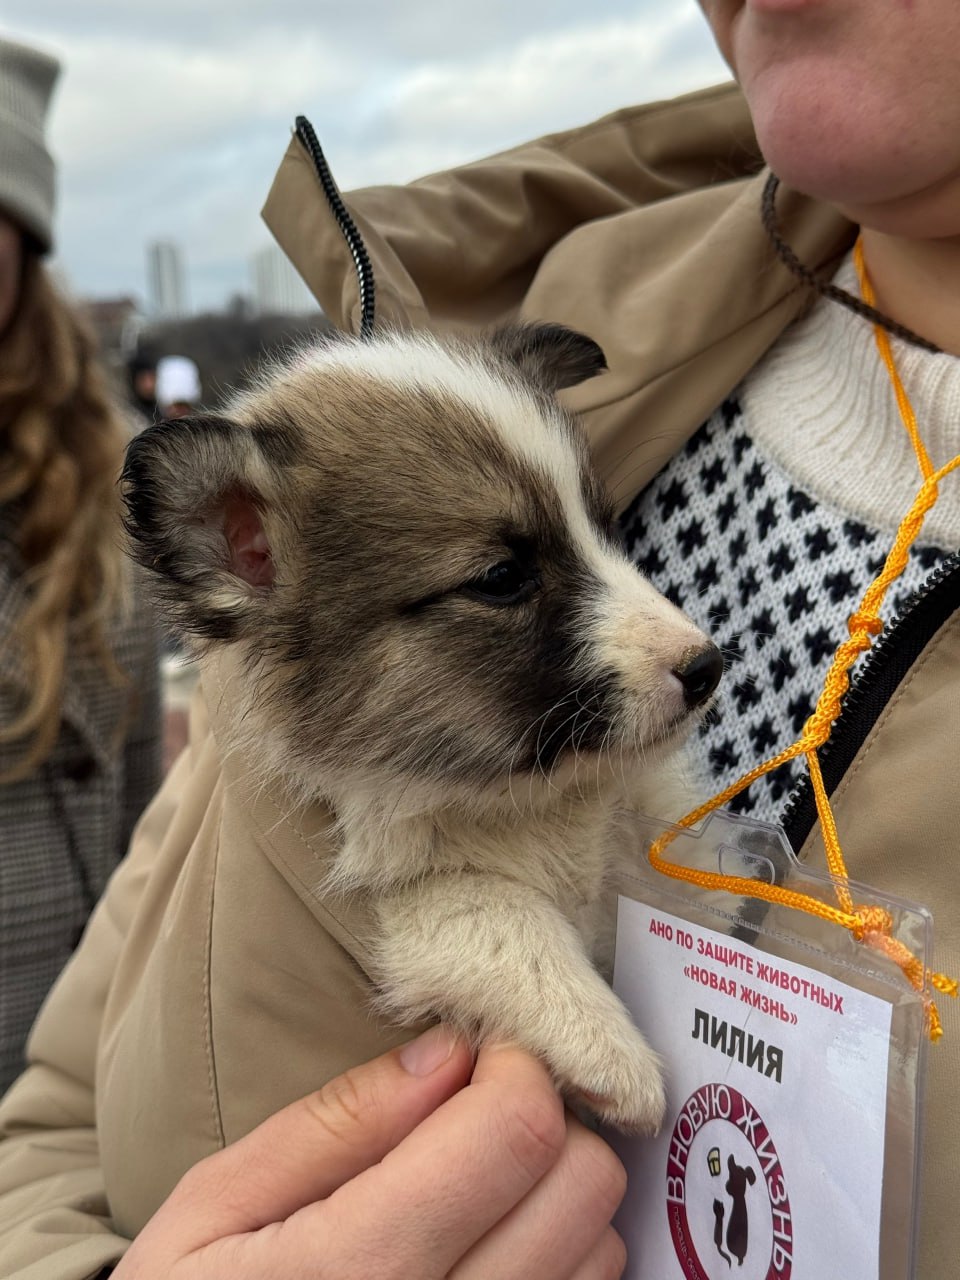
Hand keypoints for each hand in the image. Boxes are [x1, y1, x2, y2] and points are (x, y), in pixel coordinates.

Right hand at [112, 1027, 627, 1278]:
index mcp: (363, 1269)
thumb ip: (334, 1124)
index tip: (475, 1054)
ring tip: (474, 1186)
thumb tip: (448, 1050)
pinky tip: (486, 1242)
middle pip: (582, 1182)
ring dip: (553, 1192)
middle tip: (472, 1115)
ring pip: (600, 1244)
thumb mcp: (214, 1208)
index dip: (513, 1066)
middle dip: (541, 1119)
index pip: (517, 1131)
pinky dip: (558, 1253)